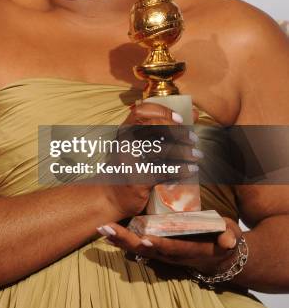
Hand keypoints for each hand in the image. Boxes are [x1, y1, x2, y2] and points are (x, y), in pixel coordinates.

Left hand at [96, 217, 242, 274]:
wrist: (219, 258)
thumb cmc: (225, 240)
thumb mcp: (231, 235)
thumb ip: (229, 236)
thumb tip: (228, 241)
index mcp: (190, 251)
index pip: (172, 248)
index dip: (159, 245)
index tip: (144, 238)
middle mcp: (173, 255)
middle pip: (147, 250)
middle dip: (126, 240)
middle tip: (108, 229)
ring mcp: (164, 254)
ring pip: (138, 250)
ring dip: (120, 240)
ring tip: (102, 229)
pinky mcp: (158, 250)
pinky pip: (137, 247)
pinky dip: (122, 241)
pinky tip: (107, 233)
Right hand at [101, 101, 201, 218]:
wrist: (111, 196)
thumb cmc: (130, 166)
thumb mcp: (137, 144)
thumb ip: (160, 130)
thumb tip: (194, 115)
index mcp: (125, 130)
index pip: (141, 111)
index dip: (162, 111)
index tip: (180, 118)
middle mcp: (125, 142)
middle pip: (155, 128)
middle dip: (179, 131)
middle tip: (193, 138)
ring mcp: (130, 160)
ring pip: (162, 150)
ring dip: (185, 152)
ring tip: (197, 155)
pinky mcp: (138, 179)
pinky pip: (164, 171)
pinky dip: (181, 170)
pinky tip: (191, 170)